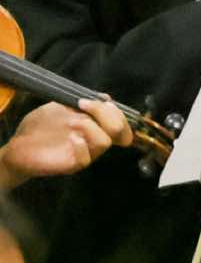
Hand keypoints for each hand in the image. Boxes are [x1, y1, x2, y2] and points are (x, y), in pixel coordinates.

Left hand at [0, 99, 132, 189]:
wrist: (19, 143)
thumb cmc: (41, 125)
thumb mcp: (61, 106)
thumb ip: (82, 101)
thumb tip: (106, 97)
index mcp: (96, 125)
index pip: (120, 120)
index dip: (115, 109)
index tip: (100, 100)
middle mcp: (94, 139)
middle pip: (118, 130)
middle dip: (106, 114)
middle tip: (84, 105)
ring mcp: (85, 152)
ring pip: (104, 142)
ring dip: (91, 128)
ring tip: (72, 122)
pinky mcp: (72, 164)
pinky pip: (86, 159)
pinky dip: (81, 146)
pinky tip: (71, 137)